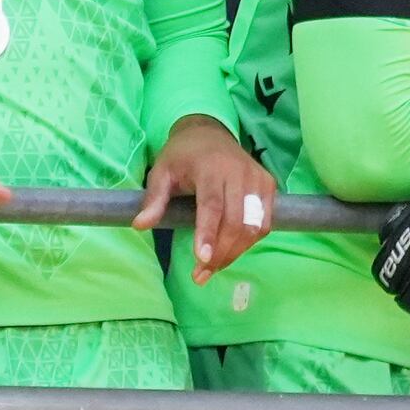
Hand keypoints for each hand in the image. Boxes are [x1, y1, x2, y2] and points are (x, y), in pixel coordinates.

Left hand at [138, 113, 276, 277]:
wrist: (210, 133)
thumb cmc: (182, 156)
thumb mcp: (161, 172)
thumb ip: (154, 199)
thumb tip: (140, 225)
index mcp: (210, 168)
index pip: (212, 205)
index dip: (208, 234)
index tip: (202, 260)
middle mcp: (239, 172)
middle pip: (236, 221)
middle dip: (220, 253)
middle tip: (200, 275)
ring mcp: (258, 179)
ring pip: (253, 226)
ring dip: (235, 253)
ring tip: (212, 269)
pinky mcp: (268, 186)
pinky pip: (264, 222)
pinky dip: (249, 242)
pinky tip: (231, 252)